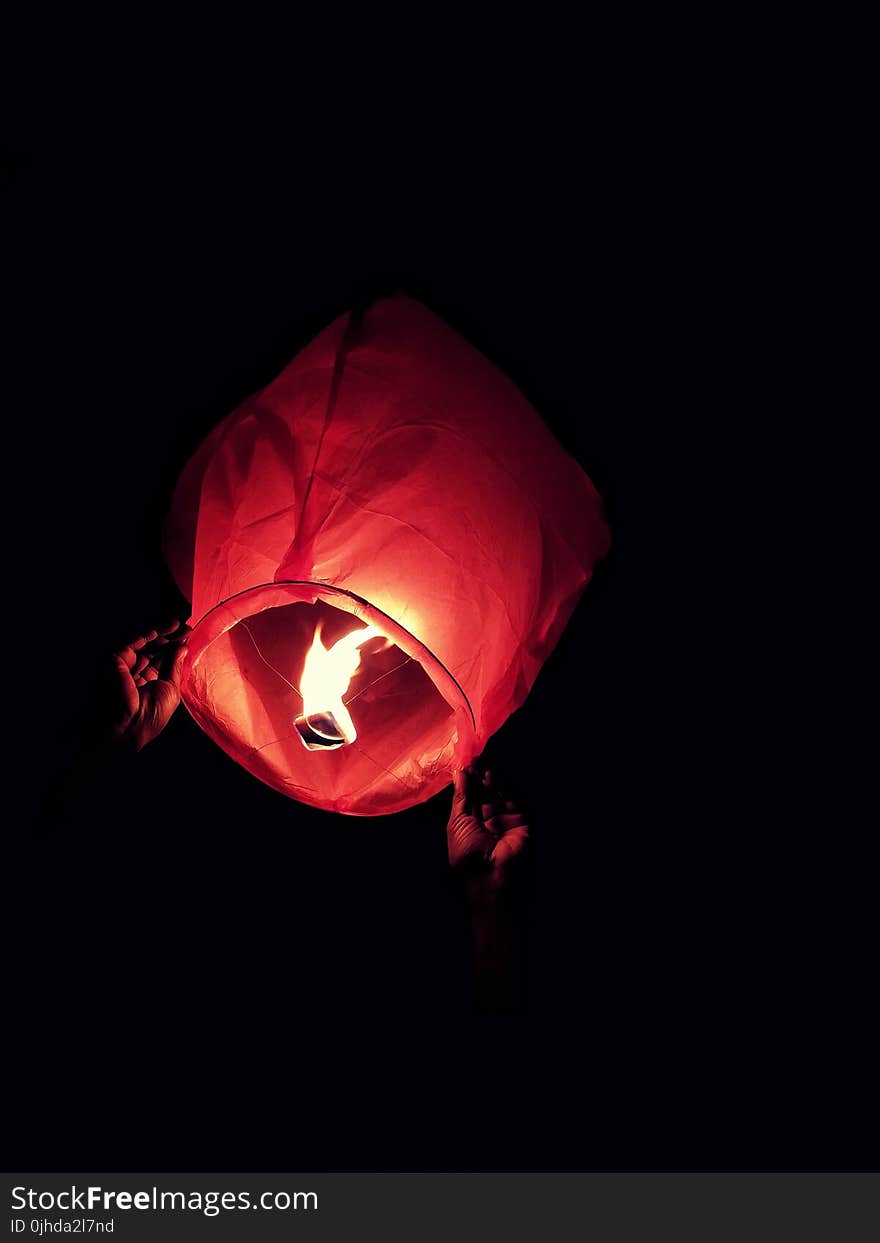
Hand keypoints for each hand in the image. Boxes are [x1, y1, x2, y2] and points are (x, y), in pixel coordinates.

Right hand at [110, 620, 189, 750]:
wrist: (133, 726)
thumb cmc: (151, 715)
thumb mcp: (170, 688)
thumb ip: (174, 666)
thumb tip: (182, 647)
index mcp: (149, 679)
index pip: (163, 657)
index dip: (176, 646)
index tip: (189, 635)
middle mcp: (137, 670)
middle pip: (155, 647)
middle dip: (171, 637)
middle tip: (186, 627)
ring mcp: (126, 665)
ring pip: (146, 642)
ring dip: (163, 632)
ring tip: (180, 625)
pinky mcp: (116, 660)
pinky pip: (134, 642)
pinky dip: (149, 634)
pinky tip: (164, 629)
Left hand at [448, 762, 529, 900]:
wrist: (491, 877)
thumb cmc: (467, 854)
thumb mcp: (458, 822)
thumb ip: (461, 796)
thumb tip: (460, 772)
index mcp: (470, 826)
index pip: (469, 798)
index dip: (467, 782)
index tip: (464, 764)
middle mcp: (488, 823)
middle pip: (485, 794)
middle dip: (479, 778)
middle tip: (474, 760)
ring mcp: (506, 821)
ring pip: (501, 794)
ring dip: (492, 780)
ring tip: (483, 767)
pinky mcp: (522, 821)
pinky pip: (516, 799)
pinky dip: (507, 786)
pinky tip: (495, 776)